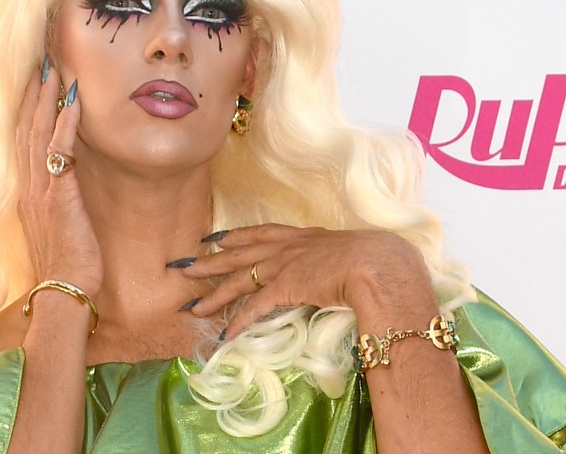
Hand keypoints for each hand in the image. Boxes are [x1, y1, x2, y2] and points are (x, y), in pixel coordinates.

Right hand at [15, 60, 102, 295]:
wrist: (65, 293)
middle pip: (27, 130)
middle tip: (41, 64)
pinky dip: (65, 124)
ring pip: (40, 135)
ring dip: (47, 101)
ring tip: (54, 72)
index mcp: (29, 194)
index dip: (28, 111)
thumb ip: (58, 203)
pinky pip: (60, 152)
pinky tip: (72, 103)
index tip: (35, 85)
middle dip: (34, 96)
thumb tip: (65, 185)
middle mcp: (30, 188)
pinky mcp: (59, 197)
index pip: (25, 142)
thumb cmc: (68, 266)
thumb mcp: (59, 228)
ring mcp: (41, 191)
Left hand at [184, 224, 437, 338]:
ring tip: (193, 306)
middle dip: (212, 261)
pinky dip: (238, 321)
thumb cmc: (379, 259)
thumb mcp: (356, 252)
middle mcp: (289, 247)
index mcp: (306, 236)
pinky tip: (225, 333)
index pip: (263, 232)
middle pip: (240, 253)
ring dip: (215, 295)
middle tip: (186, 266)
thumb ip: (341, 259)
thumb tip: (346, 269)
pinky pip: (254, 307)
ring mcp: (285, 265)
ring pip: (240, 279)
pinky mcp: (285, 287)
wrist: (379, 264)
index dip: (238, 235)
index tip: (217, 238)